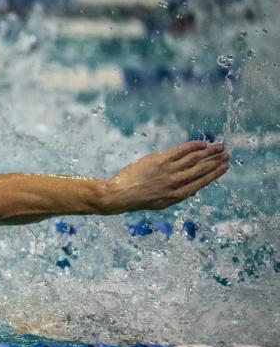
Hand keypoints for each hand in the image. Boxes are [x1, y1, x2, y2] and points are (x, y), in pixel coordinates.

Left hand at [103, 140, 229, 212]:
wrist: (120, 195)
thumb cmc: (139, 199)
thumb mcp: (161, 203)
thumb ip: (177, 195)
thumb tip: (194, 191)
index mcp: (178, 196)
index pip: (202, 182)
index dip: (215, 174)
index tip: (225, 167)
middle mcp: (176, 183)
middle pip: (201, 170)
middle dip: (215, 161)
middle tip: (226, 155)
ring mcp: (168, 172)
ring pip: (194, 159)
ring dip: (209, 152)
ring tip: (220, 147)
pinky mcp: (159, 161)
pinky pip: (180, 151)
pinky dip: (193, 146)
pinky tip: (202, 143)